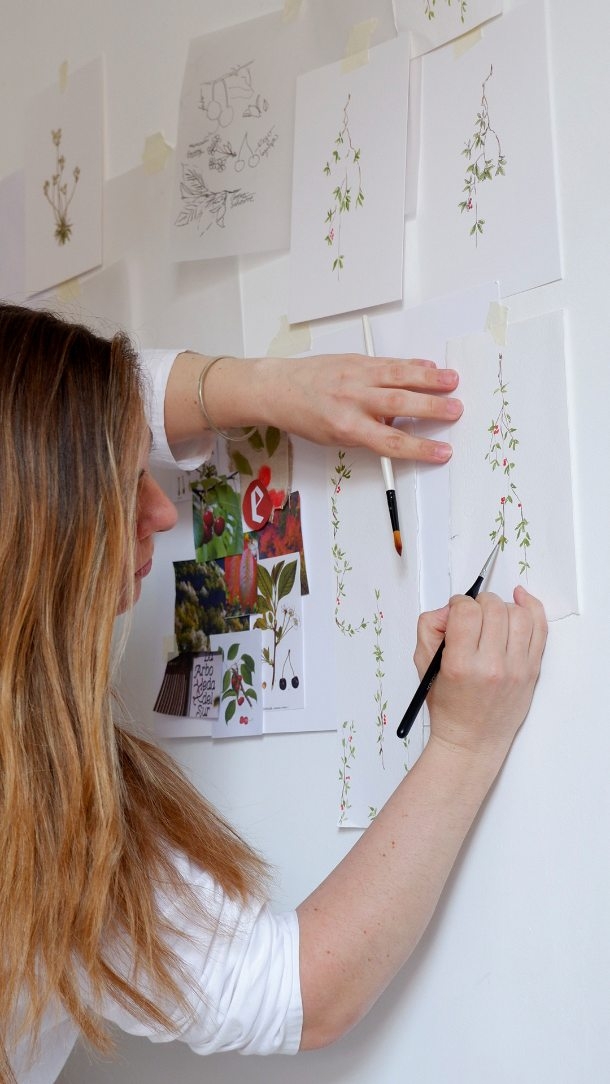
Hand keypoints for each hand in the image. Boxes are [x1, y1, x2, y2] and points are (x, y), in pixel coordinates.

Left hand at [255, 353, 461, 462]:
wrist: (278, 388)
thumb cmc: (304, 417)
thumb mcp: (334, 437)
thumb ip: (368, 433)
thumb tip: (400, 429)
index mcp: (347, 427)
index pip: (391, 441)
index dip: (420, 449)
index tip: (443, 452)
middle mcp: (353, 400)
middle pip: (400, 405)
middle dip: (431, 408)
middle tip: (457, 411)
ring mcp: (355, 376)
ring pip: (398, 377)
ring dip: (428, 379)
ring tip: (453, 381)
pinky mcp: (355, 360)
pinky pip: (388, 362)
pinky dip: (410, 365)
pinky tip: (428, 367)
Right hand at [414, 587, 547, 758]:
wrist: (472, 740)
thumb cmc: (449, 708)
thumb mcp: (424, 666)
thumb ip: (430, 628)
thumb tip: (449, 609)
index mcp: (460, 665)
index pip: (466, 612)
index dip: (458, 603)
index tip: (456, 610)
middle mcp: (491, 666)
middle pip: (493, 608)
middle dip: (479, 603)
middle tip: (472, 613)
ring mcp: (517, 668)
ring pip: (518, 614)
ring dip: (503, 606)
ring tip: (492, 615)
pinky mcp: (532, 670)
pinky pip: (540, 628)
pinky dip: (532, 607)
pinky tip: (521, 599)